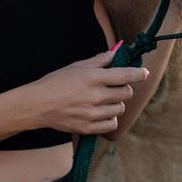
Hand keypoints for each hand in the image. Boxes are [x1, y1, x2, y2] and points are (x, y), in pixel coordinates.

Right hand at [28, 50, 148, 134]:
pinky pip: (112, 124)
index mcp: (93, 77)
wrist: (37, 105)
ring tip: (104, 100)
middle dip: (124, 88)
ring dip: (116, 103)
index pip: (124, 74)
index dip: (138, 74)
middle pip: (126, 93)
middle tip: (115, 86)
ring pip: (120, 108)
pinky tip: (102, 113)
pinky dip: (110, 118)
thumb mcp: (77, 66)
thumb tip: (115, 54)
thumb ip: (99, 61)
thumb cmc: (56, 82)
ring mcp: (92, 113)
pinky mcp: (88, 128)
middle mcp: (95, 96)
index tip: (144, 73)